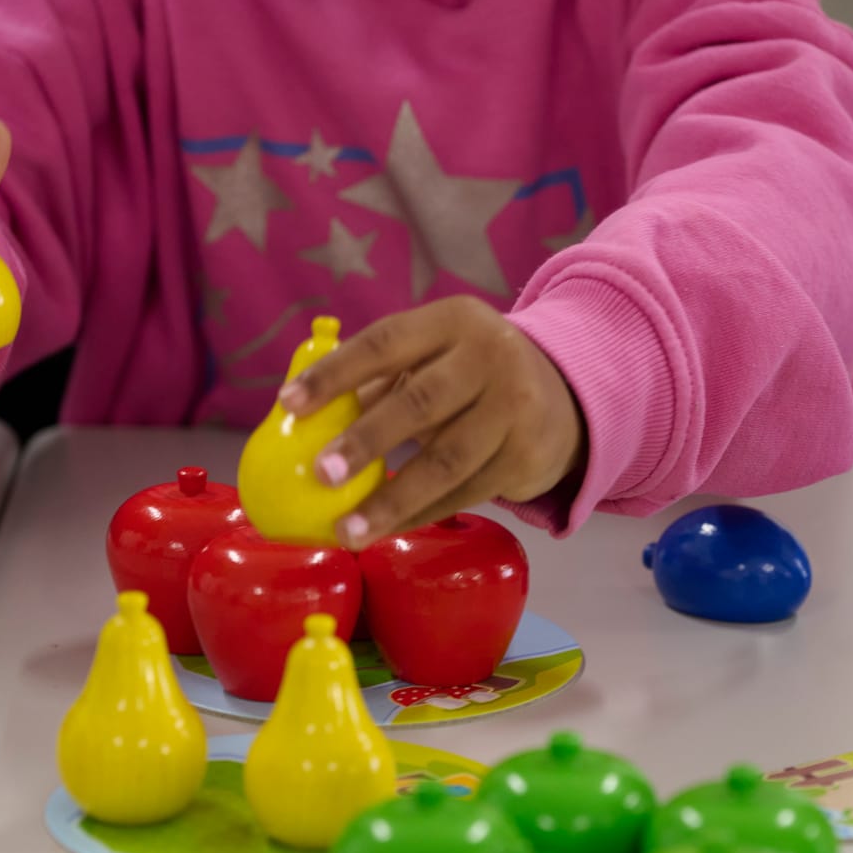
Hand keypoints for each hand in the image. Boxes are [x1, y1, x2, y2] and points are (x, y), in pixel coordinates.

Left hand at [280, 296, 586, 545]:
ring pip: (446, 460)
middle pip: (421, 402)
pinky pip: (466, 492)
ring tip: (347, 531)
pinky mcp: (527, 456)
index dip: (335, 374)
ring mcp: (515, 408)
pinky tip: (388, 528)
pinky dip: (422, 514)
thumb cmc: (471, 377)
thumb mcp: (434, 357)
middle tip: (321, 473)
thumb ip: (376, 381)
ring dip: (392, 499)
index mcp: (453, 322)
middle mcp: (490, 358)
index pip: (385, 342)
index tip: (288, 406)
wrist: (565, 396)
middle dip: (367, 440)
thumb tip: (295, 422)